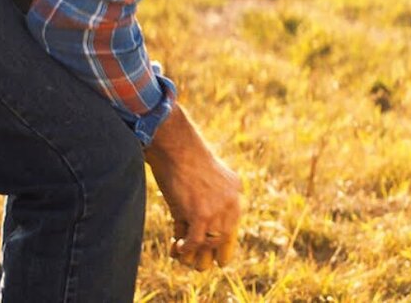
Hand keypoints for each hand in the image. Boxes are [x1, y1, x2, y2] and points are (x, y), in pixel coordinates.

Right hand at [144, 103, 241, 269]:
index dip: (224, 242)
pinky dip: (185, 248)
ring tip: (184, 256)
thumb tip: (187, 235)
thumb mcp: (198, 182)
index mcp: (234, 189)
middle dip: (211, 251)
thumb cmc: (181, 158)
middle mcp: (231, 200)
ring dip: (195, 252)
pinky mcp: (201, 214)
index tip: (220, 258)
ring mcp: (217, 208)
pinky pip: (194, 241)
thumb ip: (200, 204)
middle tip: (201, 265)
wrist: (175, 145)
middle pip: (224, 235)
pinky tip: (176, 249)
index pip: (233, 223)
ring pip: (209, 241)